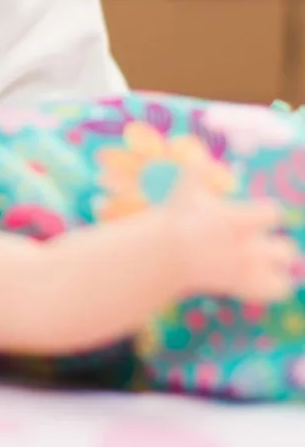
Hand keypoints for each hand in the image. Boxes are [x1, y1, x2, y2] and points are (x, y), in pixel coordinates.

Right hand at [166, 179, 301, 302]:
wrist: (161, 255)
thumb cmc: (176, 221)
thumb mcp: (185, 193)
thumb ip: (196, 172)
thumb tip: (200, 156)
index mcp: (238, 222)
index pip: (274, 214)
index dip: (265, 214)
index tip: (252, 217)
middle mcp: (246, 248)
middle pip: (286, 250)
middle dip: (274, 248)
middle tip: (255, 245)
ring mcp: (244, 271)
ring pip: (283, 275)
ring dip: (275, 269)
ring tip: (260, 265)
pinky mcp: (240, 286)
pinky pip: (275, 290)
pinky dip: (274, 287)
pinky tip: (260, 278)